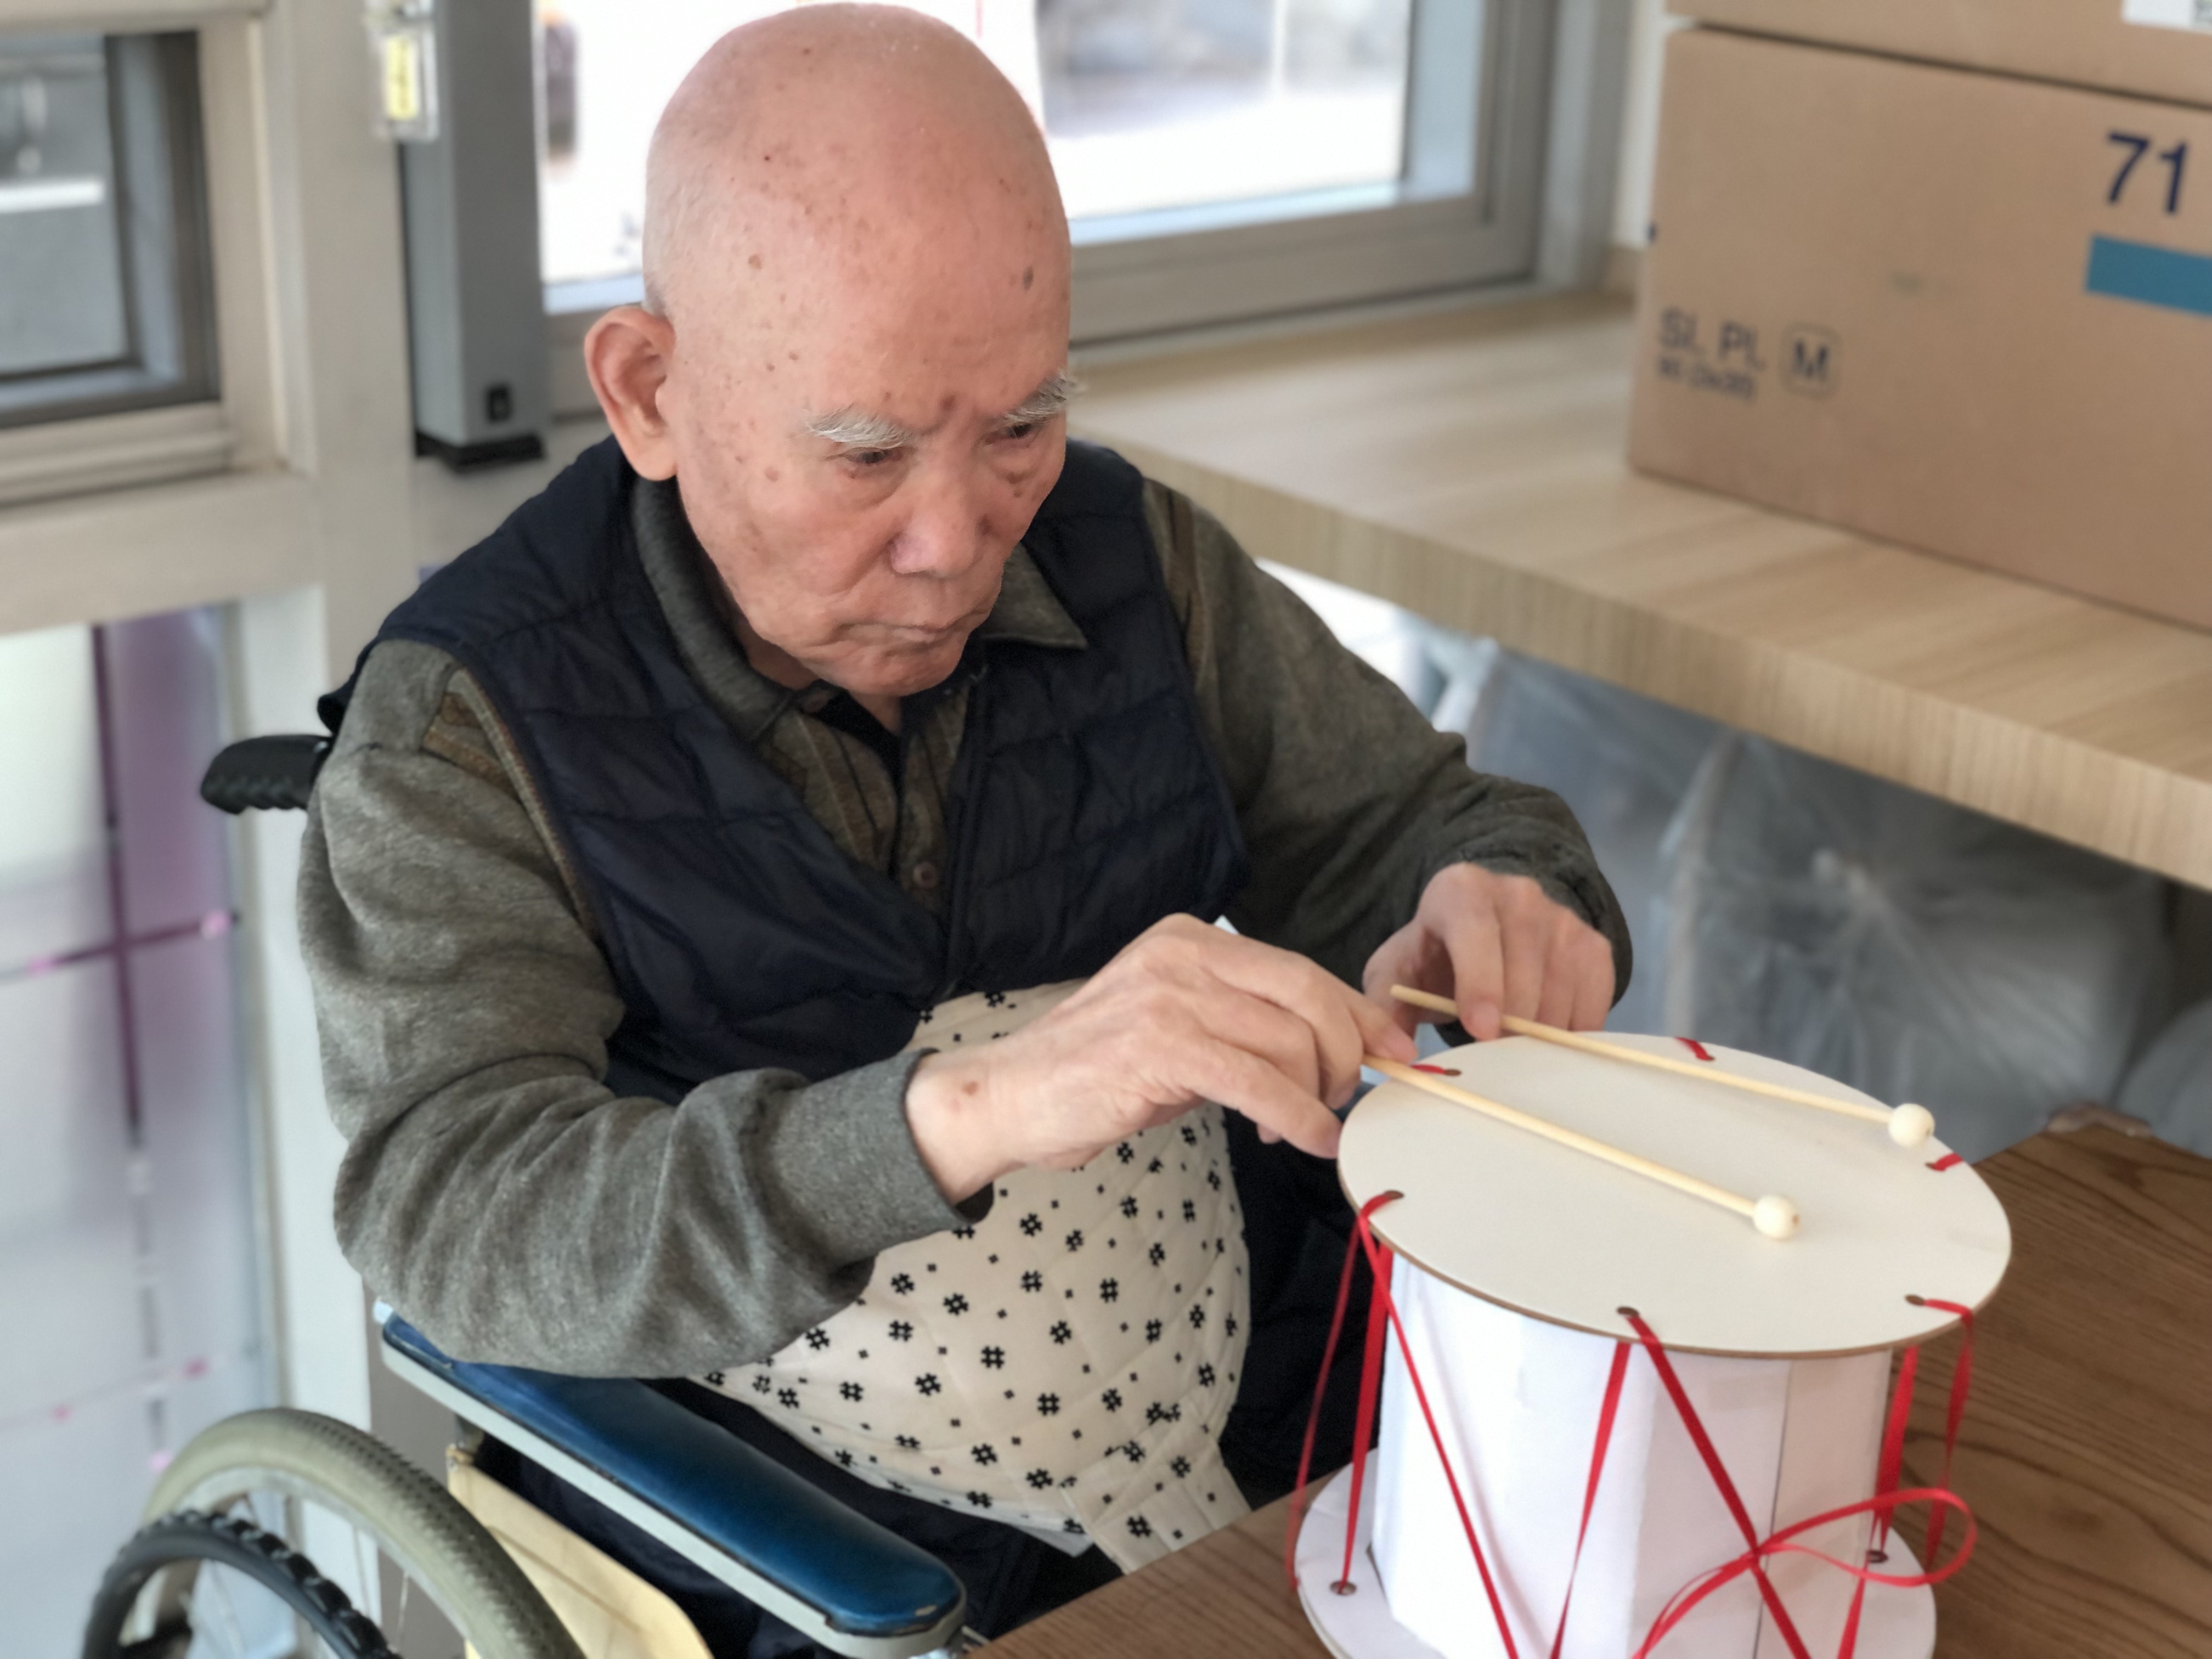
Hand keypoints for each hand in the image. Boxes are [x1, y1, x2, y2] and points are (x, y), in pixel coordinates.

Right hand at [905, 915, 1415, 1203]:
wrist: (1009, 1097)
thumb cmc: (1096, 1073)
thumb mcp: (1178, 1028)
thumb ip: (1242, 1026)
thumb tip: (1328, 1051)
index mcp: (1190, 939)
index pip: (1298, 968)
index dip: (1356, 1011)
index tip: (1393, 1048)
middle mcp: (1183, 953)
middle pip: (1308, 994)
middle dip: (1345, 1053)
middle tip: (1343, 1100)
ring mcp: (1170, 995)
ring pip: (1290, 1040)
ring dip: (1315, 1095)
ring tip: (1296, 1126)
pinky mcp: (1160, 1045)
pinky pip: (1259, 1081)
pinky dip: (1297, 1115)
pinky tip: (1303, 1138)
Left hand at [1363, 864, 1613, 1041]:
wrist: (1480, 930)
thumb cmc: (1432, 955)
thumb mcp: (1395, 973)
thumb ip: (1385, 1007)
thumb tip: (1394, 1055)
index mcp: (1461, 891)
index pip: (1476, 934)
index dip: (1481, 984)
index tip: (1481, 1030)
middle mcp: (1518, 895)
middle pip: (1523, 971)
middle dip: (1509, 1025)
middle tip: (1492, 1061)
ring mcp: (1562, 918)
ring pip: (1560, 991)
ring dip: (1539, 1036)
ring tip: (1514, 1054)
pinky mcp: (1593, 944)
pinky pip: (1593, 1000)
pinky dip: (1573, 1033)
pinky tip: (1547, 1044)